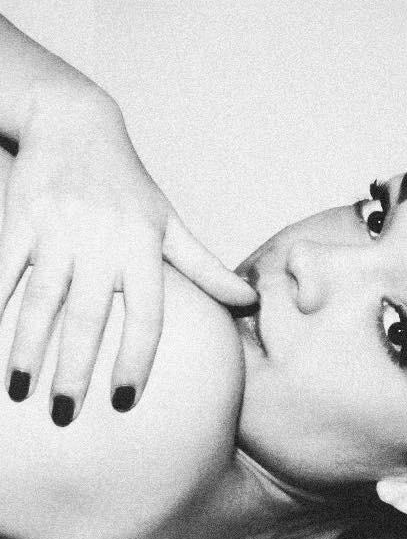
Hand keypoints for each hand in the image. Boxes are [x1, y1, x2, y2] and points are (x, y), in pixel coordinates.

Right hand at [0, 94, 255, 425]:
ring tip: (20, 391)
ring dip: (27, 348)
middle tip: (67, 414)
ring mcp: (60, 229)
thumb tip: (250, 302)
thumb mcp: (170, 223)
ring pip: (42, 299)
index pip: (148, 313)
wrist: (76, 124)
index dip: (138, 358)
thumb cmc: (129, 185)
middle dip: (76, 368)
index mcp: (144, 246)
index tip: (125, 399)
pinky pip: (5, 269)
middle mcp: (104, 241)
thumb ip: (206, 267)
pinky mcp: (22, 218)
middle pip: (90, 315)